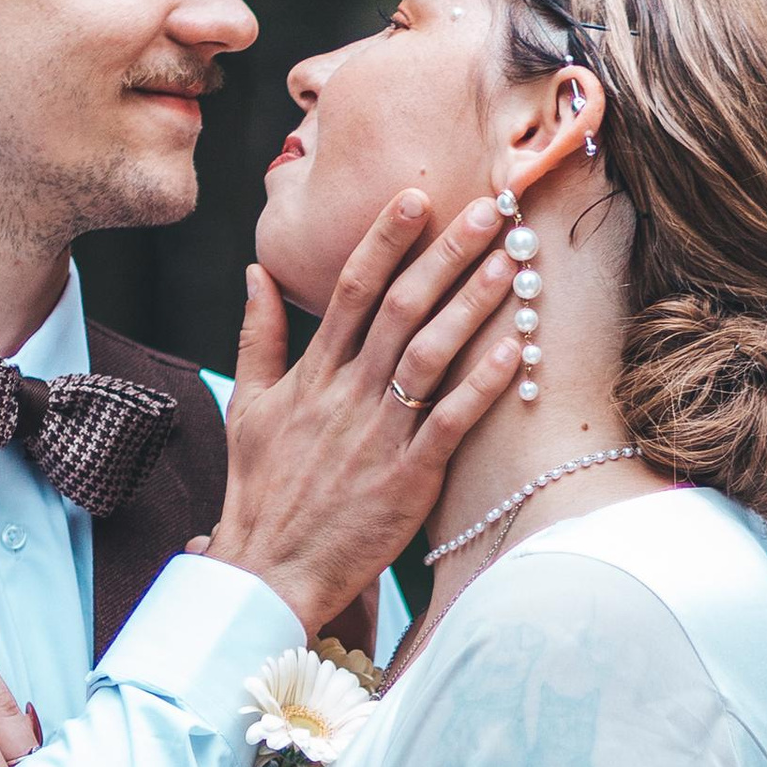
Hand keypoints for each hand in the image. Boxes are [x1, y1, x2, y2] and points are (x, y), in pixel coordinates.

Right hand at [204, 194, 524, 635]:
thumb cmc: (260, 491)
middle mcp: (346, 396)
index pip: (350, 291)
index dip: (384, 240)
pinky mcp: (407, 478)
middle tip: (487, 208)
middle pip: (401, 309)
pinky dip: (484, 384)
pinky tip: (518, 349)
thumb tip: (254, 272)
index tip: (416, 196)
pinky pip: (451, 421)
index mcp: (312, 375)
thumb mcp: (247, 407)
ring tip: (512, 261)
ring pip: (430, 355)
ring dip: (473, 304)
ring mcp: (378, 436)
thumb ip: (257, 336)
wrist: (269, 569)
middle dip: (445, 253)